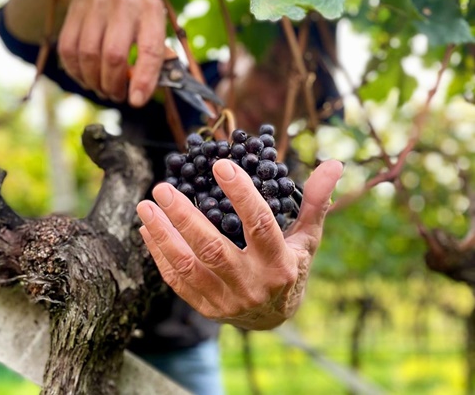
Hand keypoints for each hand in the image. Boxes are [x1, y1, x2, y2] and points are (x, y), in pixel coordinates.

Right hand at [57, 0, 166, 105]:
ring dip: (95, 82)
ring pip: (89, 55)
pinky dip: (77, 72)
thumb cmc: (136, 12)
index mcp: (151, 10)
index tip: (136, 101)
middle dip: (114, 85)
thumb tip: (147, 90)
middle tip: (117, 95)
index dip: (143, 80)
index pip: (150, 50)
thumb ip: (157, 56)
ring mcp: (95, 5)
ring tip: (103, 88)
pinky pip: (69, 50)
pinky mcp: (74, 11)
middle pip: (114, 55)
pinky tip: (87, 78)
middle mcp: (123, 4)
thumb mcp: (154, 25)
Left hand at [137, 158, 342, 329]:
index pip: (259, 226)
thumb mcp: (307, 237)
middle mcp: (252, 284)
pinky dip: (159, 253)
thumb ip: (315, 201)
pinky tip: (147, 228)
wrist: (274, 316)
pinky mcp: (205, 307)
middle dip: (185, 217)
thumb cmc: (291, 266)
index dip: (241, 195)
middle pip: (213, 248)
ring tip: (146, 205)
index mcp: (280, 264)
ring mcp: (226, 299)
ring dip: (163, 234)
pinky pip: (177, 280)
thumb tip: (334, 164)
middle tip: (164, 187)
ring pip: (188, 265)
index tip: (221, 166)